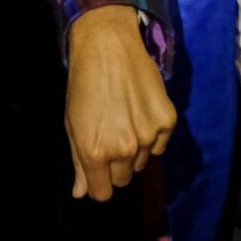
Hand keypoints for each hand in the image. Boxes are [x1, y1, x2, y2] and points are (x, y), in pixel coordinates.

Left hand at [61, 6, 175, 201]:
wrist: (108, 47)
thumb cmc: (84, 85)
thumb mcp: (72, 124)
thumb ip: (79, 163)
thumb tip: (81, 193)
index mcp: (96, 152)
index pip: (103, 193)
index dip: (99, 184)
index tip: (98, 171)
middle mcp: (125, 149)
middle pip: (124, 179)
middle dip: (116, 165)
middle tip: (110, 136)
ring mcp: (149, 136)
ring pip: (143, 162)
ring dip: (134, 150)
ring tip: (124, 119)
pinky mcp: (168, 121)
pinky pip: (160, 145)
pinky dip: (151, 135)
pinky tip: (140, 112)